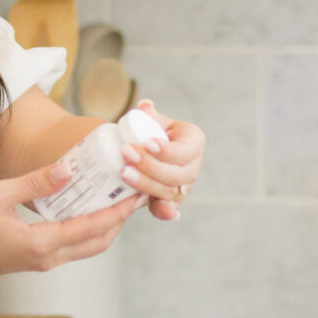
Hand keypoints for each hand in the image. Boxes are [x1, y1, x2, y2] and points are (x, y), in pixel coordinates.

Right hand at [0, 160, 143, 282]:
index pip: (92, 228)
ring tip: (115, 200)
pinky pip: (71, 246)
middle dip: (119, 219)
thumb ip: (35, 183)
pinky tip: (83, 209)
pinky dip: (86, 230)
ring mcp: (42, 262)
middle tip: (134, 196)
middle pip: (98, 242)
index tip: (136, 195)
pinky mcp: (34, 260)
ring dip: (105, 226)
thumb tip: (69, 169)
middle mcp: (48, 258)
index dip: (117, 211)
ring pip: (86, 247)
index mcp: (42, 244)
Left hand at [120, 99, 204, 220]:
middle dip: (151, 166)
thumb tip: (145, 106)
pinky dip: (165, 211)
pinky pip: (169, 207)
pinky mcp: (172, 199)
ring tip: (124, 173)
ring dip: (148, 184)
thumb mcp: (151, 119)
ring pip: (170, 190)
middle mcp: (193, 165)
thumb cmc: (149, 130)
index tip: (147, 143)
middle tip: (127, 154)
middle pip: (178, 173)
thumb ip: (148, 114)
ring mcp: (184, 184)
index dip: (167, 150)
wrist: (143, 147)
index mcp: (193, 141)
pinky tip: (161, 211)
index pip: (184, 149)